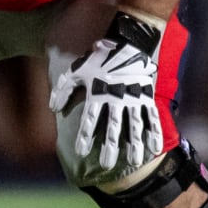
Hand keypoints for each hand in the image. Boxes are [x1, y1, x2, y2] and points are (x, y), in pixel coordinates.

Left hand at [49, 11, 162, 172]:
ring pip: (133, 126)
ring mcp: (134, 99)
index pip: (89, 120)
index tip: (82, 152)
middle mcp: (116, 99)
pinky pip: (151, 118)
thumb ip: (63, 89)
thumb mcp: (76, 70)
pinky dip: (153, 133)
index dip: (85, 136)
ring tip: (133, 162)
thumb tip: (53, 108)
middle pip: (112, 127)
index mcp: (98, 93)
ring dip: (133, 145)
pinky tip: (153, 148)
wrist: (128, 42)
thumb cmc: (98, 58)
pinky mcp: (147, 97)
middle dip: (109, 147)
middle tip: (107, 165)